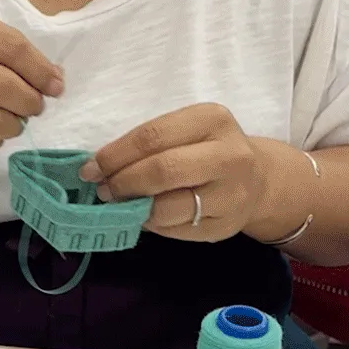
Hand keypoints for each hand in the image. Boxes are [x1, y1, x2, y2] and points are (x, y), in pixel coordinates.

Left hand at [80, 104, 264, 241]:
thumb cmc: (206, 147)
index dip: (116, 154)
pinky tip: (143, 215)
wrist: (257, 178)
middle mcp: (228, 155)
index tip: (91, 166)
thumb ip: (150, 142)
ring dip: (134, 207)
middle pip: (163, 170)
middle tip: (102, 188)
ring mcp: (231, 194)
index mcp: (212, 119)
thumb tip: (100, 166)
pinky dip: (152, 223)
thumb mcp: (187, 129)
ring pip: (170, 206)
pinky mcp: (227, 226)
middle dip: (123, 181)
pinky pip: (177, 229)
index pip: (153, 136)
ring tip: (118, 203)